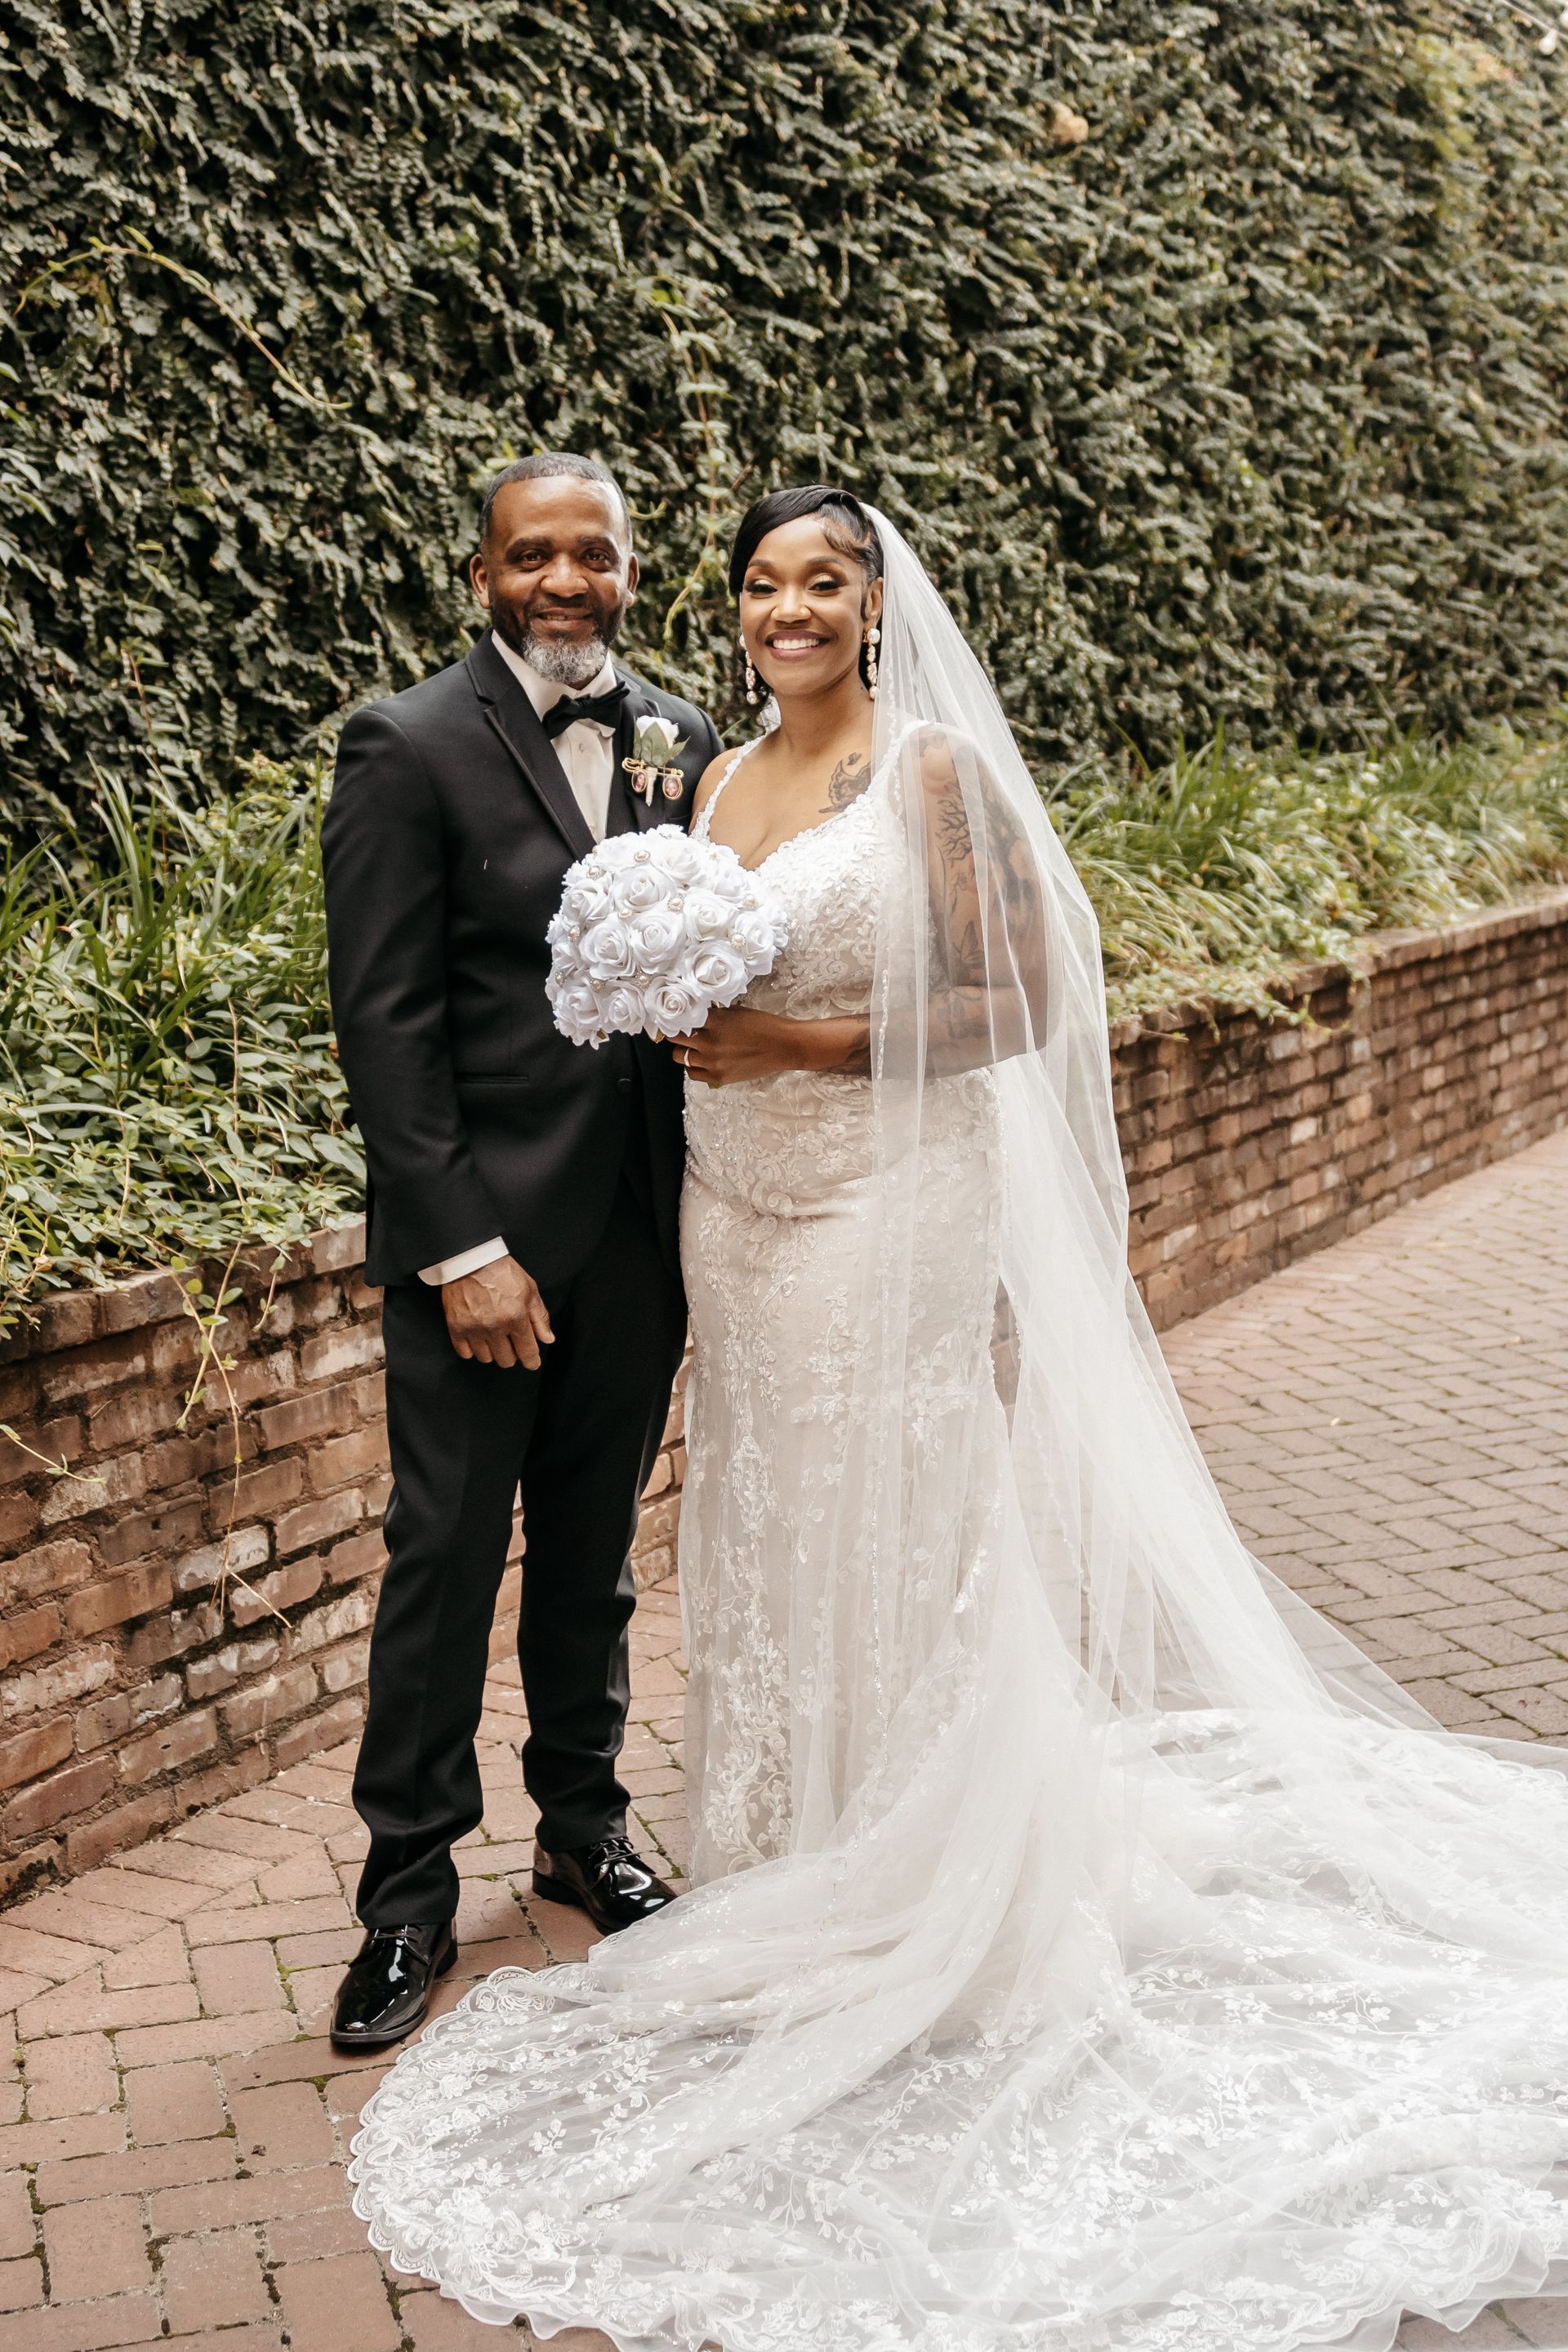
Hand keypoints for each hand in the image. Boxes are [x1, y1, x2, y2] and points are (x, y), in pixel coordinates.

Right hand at [442, 1254, 554, 1368]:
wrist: (471, 1259)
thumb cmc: (502, 1272)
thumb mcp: (529, 1290)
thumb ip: (540, 1317)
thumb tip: (547, 1340)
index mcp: (515, 1317)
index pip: (527, 1352)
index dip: (532, 1361)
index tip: (532, 1362)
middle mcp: (494, 1327)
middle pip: (506, 1360)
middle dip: (512, 1354)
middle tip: (511, 1342)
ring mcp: (473, 1329)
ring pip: (486, 1359)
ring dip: (492, 1351)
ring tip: (493, 1337)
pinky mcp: (456, 1327)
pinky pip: (465, 1353)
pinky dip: (472, 1349)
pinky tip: (478, 1337)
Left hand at [674, 1006, 870, 1086]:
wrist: (783, 1046)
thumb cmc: (764, 1025)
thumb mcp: (737, 1012)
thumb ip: (715, 1014)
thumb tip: (696, 1013)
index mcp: (715, 1021)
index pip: (681, 1018)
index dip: (677, 1016)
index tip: (674, 1016)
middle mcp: (709, 1042)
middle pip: (675, 1038)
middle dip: (677, 1033)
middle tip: (682, 1031)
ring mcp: (712, 1062)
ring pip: (680, 1056)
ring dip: (684, 1050)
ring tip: (693, 1047)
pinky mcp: (718, 1077)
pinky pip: (693, 1073)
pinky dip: (693, 1066)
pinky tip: (701, 1060)